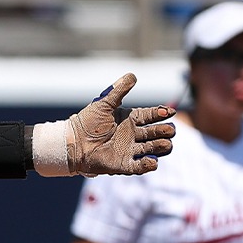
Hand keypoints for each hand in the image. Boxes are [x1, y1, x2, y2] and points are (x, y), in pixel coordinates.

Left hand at [33, 73, 175, 176]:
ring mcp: (129, 150)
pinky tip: (153, 161)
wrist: (73, 142)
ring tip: (165, 144)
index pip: (151, 116)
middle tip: (170, 129)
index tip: (170, 112)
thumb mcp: (104, 103)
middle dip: (164, 131)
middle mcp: (132, 135)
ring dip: (160, 147)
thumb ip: (119, 90)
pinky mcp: (123, 164)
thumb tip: (133, 75)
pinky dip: (147, 165)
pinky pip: (139, 166)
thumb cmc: (87, 122)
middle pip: (155, 133)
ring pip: (151, 149)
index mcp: (129, 119)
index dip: (161, 114)